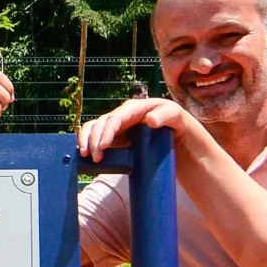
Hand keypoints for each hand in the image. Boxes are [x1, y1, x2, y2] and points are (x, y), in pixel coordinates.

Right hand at [76, 95, 193, 161]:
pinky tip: (84, 155)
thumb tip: (150, 120)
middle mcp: (124, 116)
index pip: (116, 118)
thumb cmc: (180, 125)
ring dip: (86, 140)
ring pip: (94, 128)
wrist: (181, 138)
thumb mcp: (178, 117)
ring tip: (85, 156)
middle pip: (102, 123)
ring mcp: (119, 127)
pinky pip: (97, 137)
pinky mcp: (116, 138)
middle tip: (95, 158)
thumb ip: (167, 115)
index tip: (102, 146)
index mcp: (136, 108)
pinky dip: (87, 143)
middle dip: (94, 139)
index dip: (107, 131)